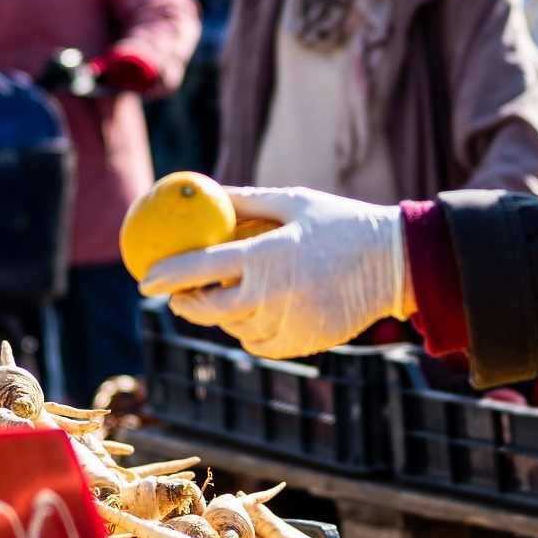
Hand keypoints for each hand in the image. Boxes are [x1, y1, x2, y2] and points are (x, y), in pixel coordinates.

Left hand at [138, 187, 414, 358]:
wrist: (393, 263)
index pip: (202, 268)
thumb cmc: (340, 223)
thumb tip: (202, 192)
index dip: (167, 275)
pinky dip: (249, 328)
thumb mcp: (292, 201)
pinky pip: (257, 342)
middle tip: (176, 294)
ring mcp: (287, 324)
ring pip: (233, 327)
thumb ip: (244, 201)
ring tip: (232, 292)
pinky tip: (259, 309)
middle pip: (209, 309)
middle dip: (185, 303)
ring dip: (222, 313)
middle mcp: (273, 296)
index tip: (144, 278)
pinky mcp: (300, 344)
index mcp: (268, 256)